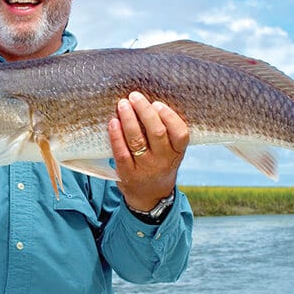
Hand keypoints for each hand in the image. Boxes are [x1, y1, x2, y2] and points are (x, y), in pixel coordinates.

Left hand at [108, 91, 189, 211]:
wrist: (150, 197)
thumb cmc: (160, 165)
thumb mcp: (171, 153)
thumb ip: (166, 133)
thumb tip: (148, 101)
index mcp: (177, 153)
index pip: (181, 134)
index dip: (169, 116)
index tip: (157, 103)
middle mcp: (163, 161)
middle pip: (157, 133)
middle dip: (145, 111)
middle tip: (134, 96)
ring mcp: (145, 168)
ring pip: (137, 140)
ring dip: (129, 119)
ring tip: (123, 104)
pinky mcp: (128, 174)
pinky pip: (121, 153)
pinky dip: (116, 136)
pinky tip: (113, 122)